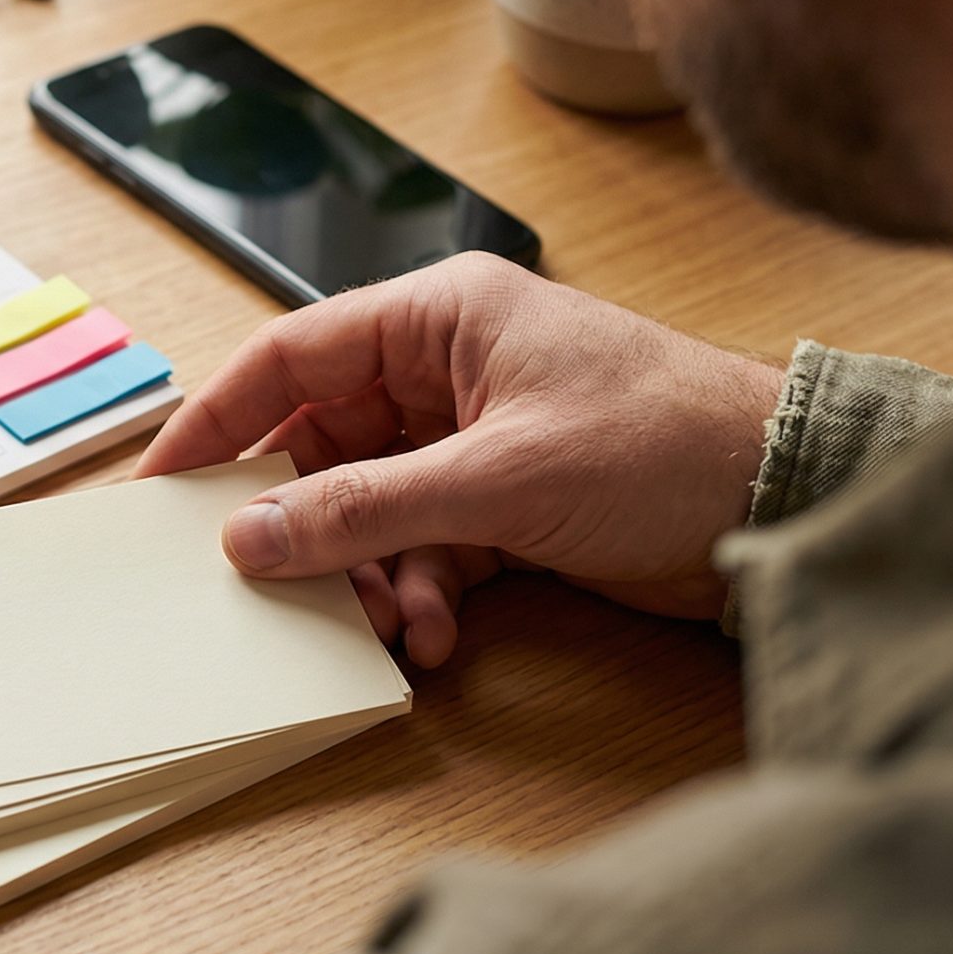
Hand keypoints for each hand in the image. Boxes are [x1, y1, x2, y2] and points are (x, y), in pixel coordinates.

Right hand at [135, 254, 783, 666]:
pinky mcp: (507, 502)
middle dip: (306, 525)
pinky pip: (424, 548)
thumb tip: (251, 537)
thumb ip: (364, 509)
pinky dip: (422, 594)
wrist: (791, 499)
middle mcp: (446, 369)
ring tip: (397, 626)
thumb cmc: (666, 441)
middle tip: (276, 586)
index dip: (217, 420)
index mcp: (438, 317)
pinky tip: (440, 636)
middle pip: (323, 445)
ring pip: (370, 508)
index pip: (290, 357)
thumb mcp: (497, 479)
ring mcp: (476, 438)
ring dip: (371, 574)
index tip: (160, 486)